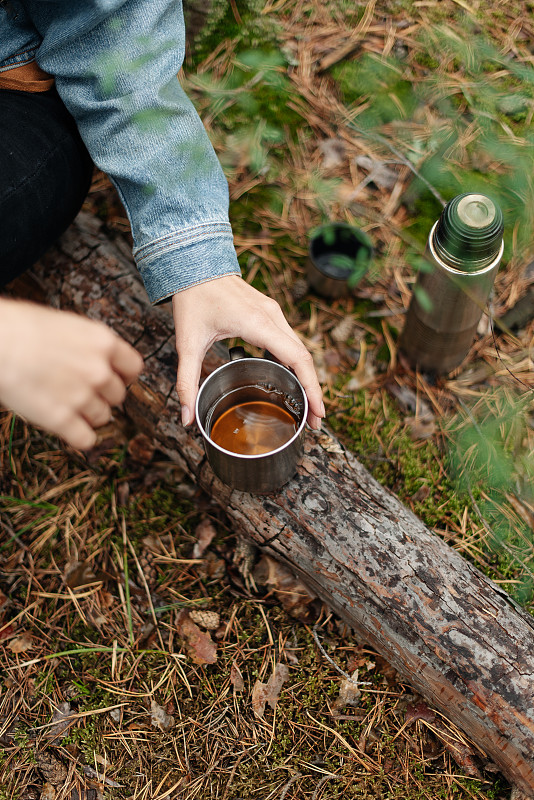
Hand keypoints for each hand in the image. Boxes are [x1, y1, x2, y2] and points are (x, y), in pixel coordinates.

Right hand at [0, 299, 142, 448]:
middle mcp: (98, 371)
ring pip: (103, 417)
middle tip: (81, 391)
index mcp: (104, 343)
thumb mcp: (68, 325)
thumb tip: (101, 361)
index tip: (113, 378)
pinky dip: (80, 437)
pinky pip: (86, 439)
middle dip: (102, 395)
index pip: (134, 368)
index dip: (122, 375)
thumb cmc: (22, 327)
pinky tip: (69, 428)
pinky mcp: (61, 419)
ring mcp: (81, 396)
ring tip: (68, 406)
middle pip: (118, 395)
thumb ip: (91, 346)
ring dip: (88, 415)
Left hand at [171, 275, 324, 428]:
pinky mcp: (270, 312)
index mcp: (258, 324)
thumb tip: (186, 416)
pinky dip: (294, 363)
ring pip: (300, 349)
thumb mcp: (186, 342)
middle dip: (313, 391)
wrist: (194, 262)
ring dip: (306, 377)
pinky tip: (288, 381)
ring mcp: (274, 313)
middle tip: (314, 422)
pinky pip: (289, 341)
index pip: (297, 359)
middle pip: (305, 358)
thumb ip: (186, 381)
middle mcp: (273, 317)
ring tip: (305, 406)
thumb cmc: (192, 298)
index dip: (312, 389)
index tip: (318, 414)